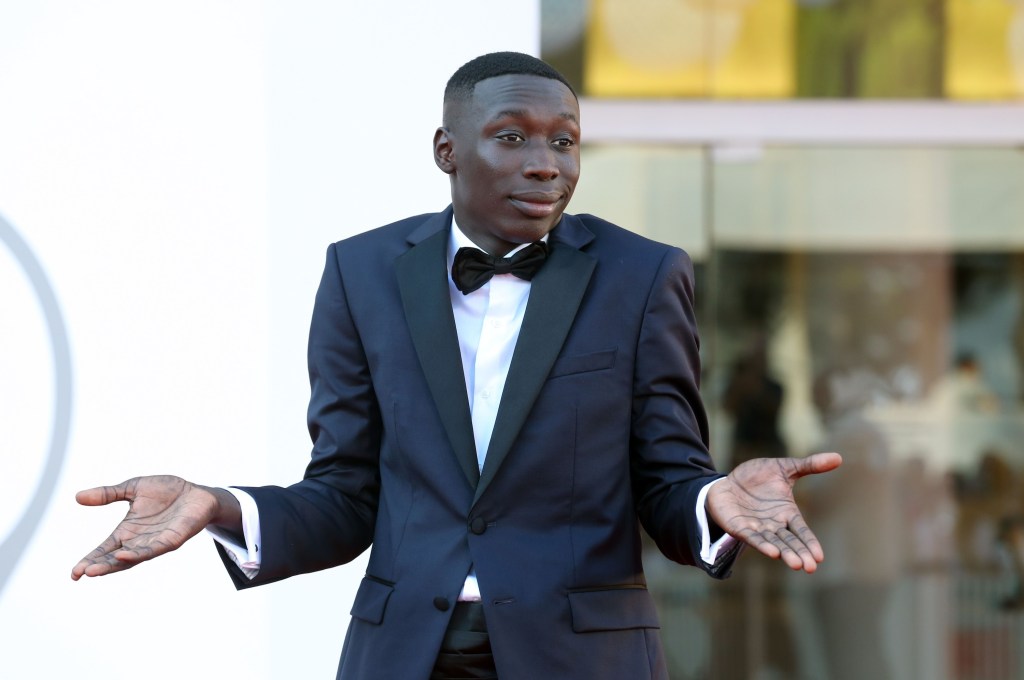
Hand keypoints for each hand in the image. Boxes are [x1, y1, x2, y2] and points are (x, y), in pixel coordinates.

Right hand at [71, 476, 230, 579]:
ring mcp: (155, 542)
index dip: (90, 560)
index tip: (74, 572)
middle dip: (98, 566)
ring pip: (132, 558)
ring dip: (114, 564)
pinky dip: (138, 554)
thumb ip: (108, 494)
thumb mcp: (133, 489)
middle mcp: (139, 541)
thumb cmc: (167, 491)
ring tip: (94, 570)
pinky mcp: (172, 540)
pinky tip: (123, 555)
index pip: (105, 549)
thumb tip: (78, 497)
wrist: (196, 491)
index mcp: (128, 531)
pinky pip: (153, 549)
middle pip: (115, 559)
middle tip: (81, 573)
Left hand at [706, 452, 841, 572]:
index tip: (820, 557)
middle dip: (799, 553)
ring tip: (795, 564)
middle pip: (789, 541)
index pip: (801, 530)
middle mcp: (774, 524)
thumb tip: (839, 457)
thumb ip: (809, 465)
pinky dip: (761, 544)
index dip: (810, 543)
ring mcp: (756, 527)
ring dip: (783, 553)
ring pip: (773, 543)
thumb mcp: (784, 467)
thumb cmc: (756, 477)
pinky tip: (772, 553)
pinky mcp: (739, 528)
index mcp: (786, 513)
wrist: (726, 481)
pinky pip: (751, 538)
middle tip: (810, 567)